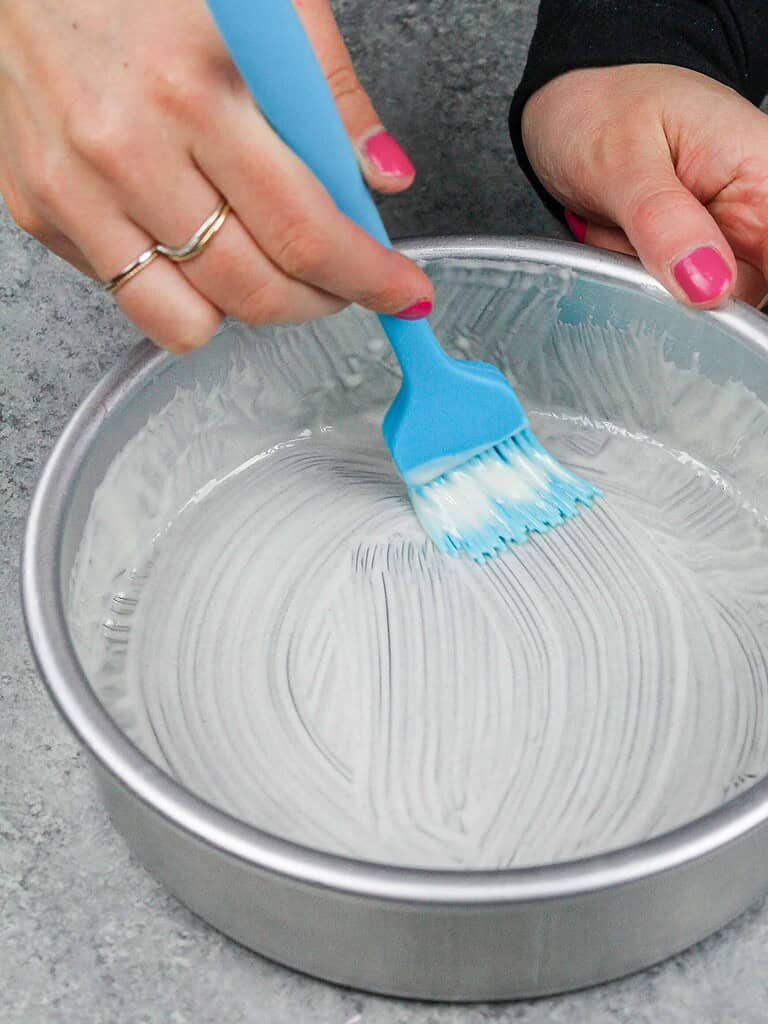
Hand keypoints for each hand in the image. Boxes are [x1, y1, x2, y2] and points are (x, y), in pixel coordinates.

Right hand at [0, 0, 431, 351]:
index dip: (366, 278)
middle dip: (320, 302)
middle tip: (342, 282)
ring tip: (265, 265)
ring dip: (248, 309)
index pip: (302, 230)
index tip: (403, 295)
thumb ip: (330, 95)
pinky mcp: (38, 211)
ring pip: (189, 321)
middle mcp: (124, 152)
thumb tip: (381, 178)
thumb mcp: (263, 5)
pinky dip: (181, 290)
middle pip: (252, 290)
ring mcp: (72, 191)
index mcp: (191, 92)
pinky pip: (132, 297)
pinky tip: (192, 239)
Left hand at [522, 64, 767, 307]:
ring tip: (622, 228)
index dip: (735, 284)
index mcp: (761, 167)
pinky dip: (640, 279)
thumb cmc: (599, 111)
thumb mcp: (620, 160)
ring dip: (650, 279)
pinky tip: (622, 242)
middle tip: (630, 233)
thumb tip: (710, 288)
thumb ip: (663, 225)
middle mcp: (755, 206)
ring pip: (702, 300)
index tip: (690, 286)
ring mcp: (725, 234)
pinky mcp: (695, 254)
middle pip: (742, 291)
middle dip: (676, 282)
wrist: (571, 109)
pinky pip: (675, 295)